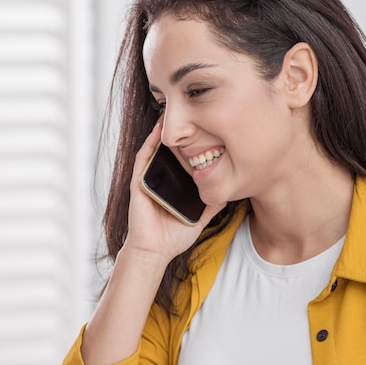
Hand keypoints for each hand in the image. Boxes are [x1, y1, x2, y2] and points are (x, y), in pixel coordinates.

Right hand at [124, 122, 225, 262]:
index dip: (192, 145)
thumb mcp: (199, 219)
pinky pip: (142, 159)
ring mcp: (148, 179)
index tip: (206, 128)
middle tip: (191, 112)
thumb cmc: (172, 238)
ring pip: (155, 150)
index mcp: (173, 186)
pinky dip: (149, 144)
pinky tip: (157, 131)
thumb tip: (227, 194)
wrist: (154, 252)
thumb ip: (211, 206)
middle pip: (170, 152)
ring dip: (163, 132)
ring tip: (173, 113)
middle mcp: (160, 179)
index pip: (183, 160)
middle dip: (179, 133)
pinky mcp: (138, 183)